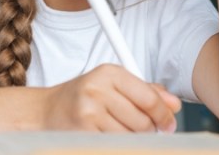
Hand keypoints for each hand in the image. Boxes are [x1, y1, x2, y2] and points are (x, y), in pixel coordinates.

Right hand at [43, 64, 179, 132]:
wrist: (45, 112)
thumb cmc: (82, 98)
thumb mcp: (112, 85)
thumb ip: (145, 91)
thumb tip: (173, 103)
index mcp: (109, 73)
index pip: (149, 98)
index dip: (164, 115)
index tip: (168, 124)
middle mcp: (97, 89)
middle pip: (143, 121)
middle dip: (149, 131)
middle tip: (145, 131)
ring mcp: (88, 112)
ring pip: (131, 137)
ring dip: (133, 140)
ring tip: (120, 132)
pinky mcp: (83, 133)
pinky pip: (115, 145)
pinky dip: (118, 145)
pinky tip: (109, 137)